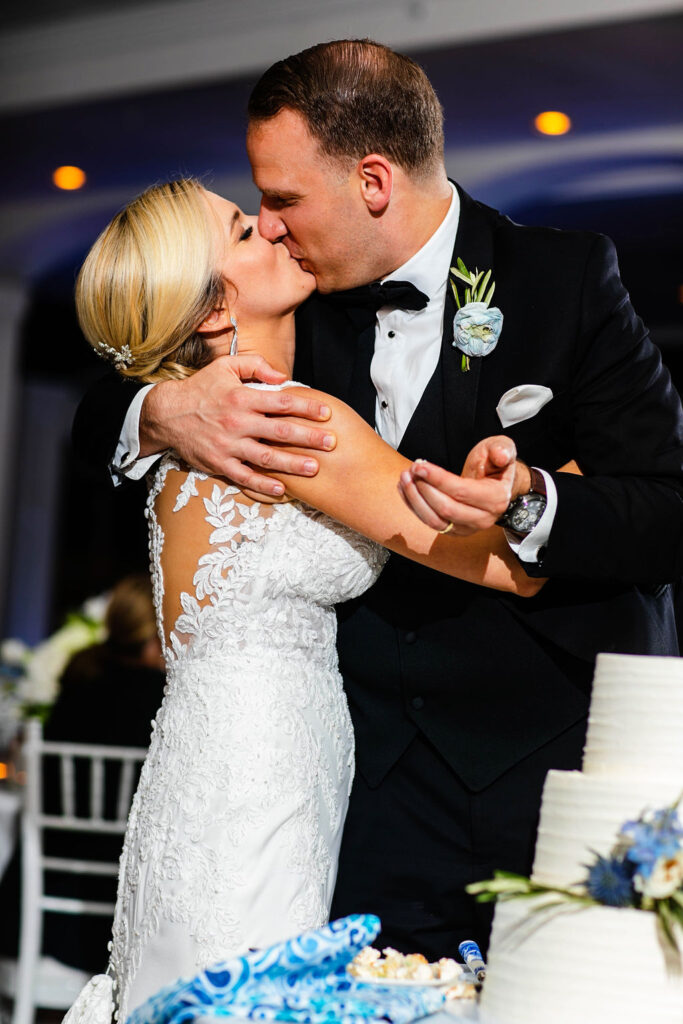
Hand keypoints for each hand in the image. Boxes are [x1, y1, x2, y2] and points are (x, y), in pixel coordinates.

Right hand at [140, 355, 334, 496]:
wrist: (166, 414)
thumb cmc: (201, 389)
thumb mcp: (225, 367)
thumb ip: (255, 365)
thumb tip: (282, 375)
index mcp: (242, 398)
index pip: (282, 402)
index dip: (307, 407)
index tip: (327, 413)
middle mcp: (237, 422)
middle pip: (280, 432)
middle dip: (309, 438)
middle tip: (332, 443)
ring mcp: (228, 445)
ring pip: (266, 457)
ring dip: (292, 464)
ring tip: (314, 468)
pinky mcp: (219, 463)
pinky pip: (244, 477)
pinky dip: (263, 485)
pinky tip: (282, 489)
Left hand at [397, 436, 517, 534]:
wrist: (493, 483)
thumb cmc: (494, 464)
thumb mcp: (502, 448)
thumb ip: (502, 449)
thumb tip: (502, 456)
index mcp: (497, 498)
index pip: (462, 492)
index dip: (438, 479)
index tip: (420, 466)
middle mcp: (484, 519)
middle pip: (446, 509)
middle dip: (424, 489)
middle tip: (411, 470)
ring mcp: (468, 528)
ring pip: (435, 520)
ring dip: (415, 499)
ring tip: (404, 478)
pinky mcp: (454, 531)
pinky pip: (429, 523)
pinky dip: (413, 506)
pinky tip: (404, 488)